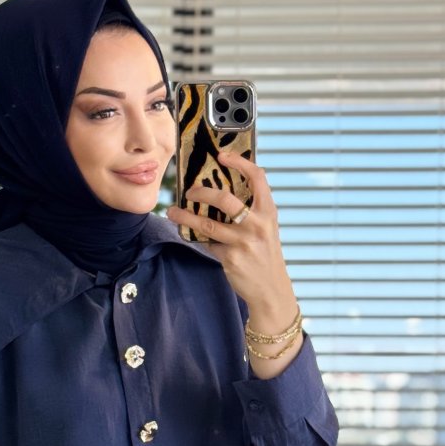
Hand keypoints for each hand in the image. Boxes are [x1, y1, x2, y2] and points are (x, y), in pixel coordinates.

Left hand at [166, 150, 294, 308]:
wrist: (271, 289)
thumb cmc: (265, 254)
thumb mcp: (266, 228)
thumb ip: (251, 211)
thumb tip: (219, 192)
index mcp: (269, 212)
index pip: (258, 177)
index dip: (239, 162)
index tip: (222, 156)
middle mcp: (257, 224)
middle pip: (224, 198)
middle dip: (201, 191)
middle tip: (190, 191)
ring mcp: (243, 242)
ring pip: (207, 223)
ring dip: (186, 216)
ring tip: (173, 212)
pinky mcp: (230, 258)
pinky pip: (207, 243)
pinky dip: (197, 237)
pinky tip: (188, 233)